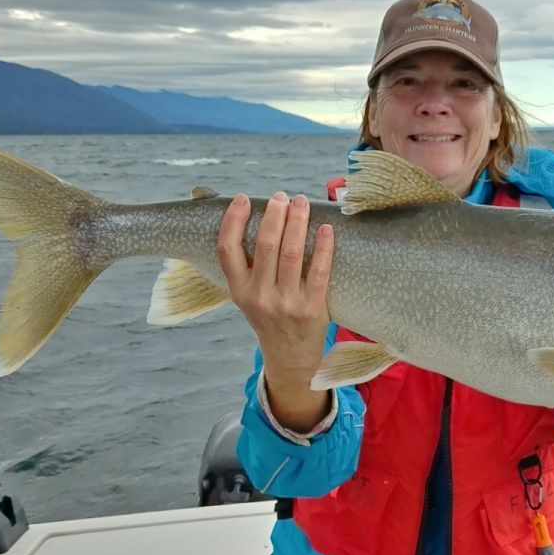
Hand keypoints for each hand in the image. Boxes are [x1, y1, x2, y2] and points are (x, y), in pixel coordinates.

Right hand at [217, 191, 333, 430]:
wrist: (290, 357)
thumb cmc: (269, 317)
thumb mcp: (248, 296)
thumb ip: (249, 265)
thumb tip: (263, 218)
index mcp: (238, 291)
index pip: (227, 250)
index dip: (233, 221)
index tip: (243, 199)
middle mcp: (259, 297)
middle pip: (265, 245)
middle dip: (275, 215)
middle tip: (282, 197)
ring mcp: (285, 303)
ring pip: (291, 253)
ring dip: (297, 222)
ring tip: (302, 203)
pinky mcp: (312, 308)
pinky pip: (318, 271)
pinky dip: (323, 246)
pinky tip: (326, 229)